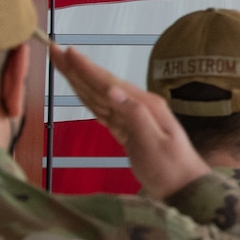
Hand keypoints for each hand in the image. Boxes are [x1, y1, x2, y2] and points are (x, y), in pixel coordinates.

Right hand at [48, 43, 208, 199]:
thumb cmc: (170, 168)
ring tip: (62, 64)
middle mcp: (138, 106)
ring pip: (99, 95)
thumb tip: (112, 90)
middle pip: (101, 84)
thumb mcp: (153, 142)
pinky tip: (80, 91)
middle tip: (55, 50)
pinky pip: (104, 111)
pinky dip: (89, 99)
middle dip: (77, 68)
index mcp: (144, 105)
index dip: (86, 68)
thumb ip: (133, 115)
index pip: (108, 83)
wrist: (185, 188)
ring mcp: (133, 117)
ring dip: (79, 80)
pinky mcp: (127, 131)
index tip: (67, 52)